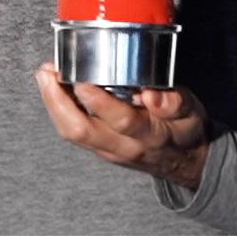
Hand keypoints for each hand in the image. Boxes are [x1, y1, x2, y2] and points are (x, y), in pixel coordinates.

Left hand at [35, 61, 209, 189]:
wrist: (184, 163)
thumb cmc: (184, 130)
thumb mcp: (191, 112)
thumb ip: (174, 102)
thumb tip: (151, 93)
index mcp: (149, 134)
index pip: (121, 121)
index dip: (100, 101)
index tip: (84, 80)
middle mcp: (123, 146)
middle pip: (81, 130)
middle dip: (58, 101)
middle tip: (48, 73)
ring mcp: (108, 149)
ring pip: (71, 132)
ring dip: (52, 102)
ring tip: (45, 75)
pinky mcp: (100, 148)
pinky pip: (73, 131)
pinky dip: (58, 107)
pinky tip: (53, 87)